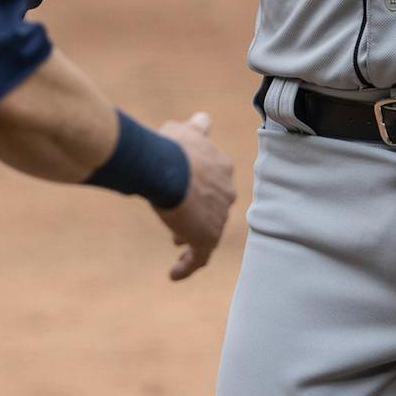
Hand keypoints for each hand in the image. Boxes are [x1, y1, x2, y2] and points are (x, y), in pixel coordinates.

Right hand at [154, 111, 235, 281]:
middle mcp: (226, 193)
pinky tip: (174, 275)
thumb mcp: (183, 130)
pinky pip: (199, 258)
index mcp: (222, 168)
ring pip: (208, 232)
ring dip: (193, 237)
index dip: (202, 188)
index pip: (216, 181)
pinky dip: (188, 266)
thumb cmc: (172, 147)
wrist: (168, 167)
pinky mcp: (207, 238)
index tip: (186, 194)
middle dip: (199, 213)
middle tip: (181, 220)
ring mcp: (219, 217)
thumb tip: (204, 120)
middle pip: (215, 207)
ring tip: (177, 243)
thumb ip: (196, 129)